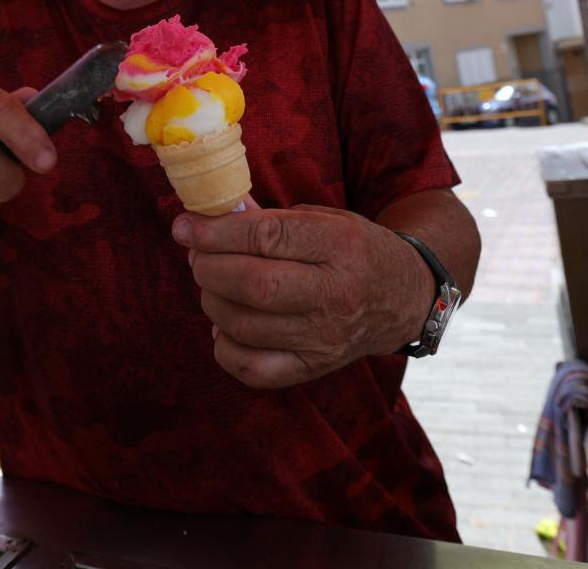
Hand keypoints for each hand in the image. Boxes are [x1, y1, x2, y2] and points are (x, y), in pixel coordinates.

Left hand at [171, 199, 435, 388]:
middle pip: (253, 284)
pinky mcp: (314, 368)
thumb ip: (270, 220)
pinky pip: (252, 368)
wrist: (402, 299)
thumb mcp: (325, 219)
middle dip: (209, 267)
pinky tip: (226, 324)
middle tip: (197, 256)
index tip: (185, 227)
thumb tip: (209, 220)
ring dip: (212, 301)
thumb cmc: (353, 250)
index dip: (215, 232)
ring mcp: (325, 337)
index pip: (266, 237)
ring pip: (245, 325)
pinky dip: (224, 347)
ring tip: (212, 284)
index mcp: (341, 245)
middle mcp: (335, 294)